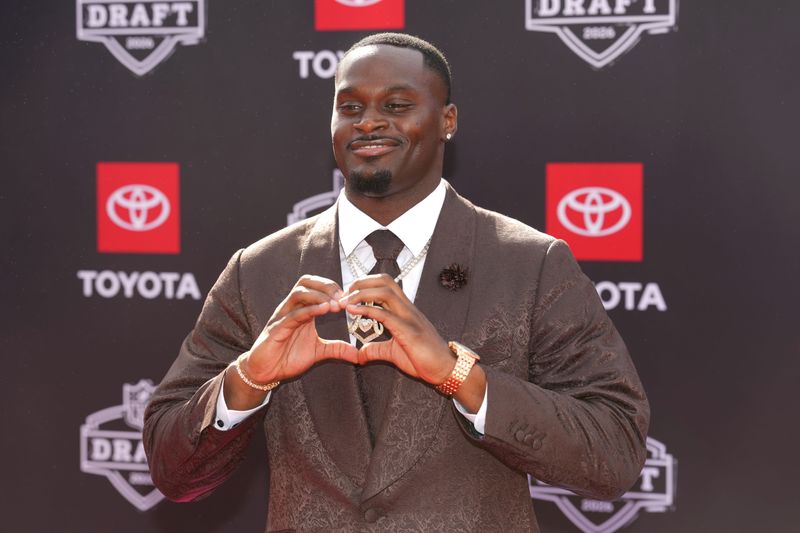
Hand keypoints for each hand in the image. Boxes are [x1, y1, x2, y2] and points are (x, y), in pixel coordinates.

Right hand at [226, 275, 358, 407]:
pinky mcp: (276, 329)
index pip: (315, 286)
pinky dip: (309, 310)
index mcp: (301, 310)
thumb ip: (336, 349)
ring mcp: (282, 317)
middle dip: (326, 285)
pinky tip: (324, 310)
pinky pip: (292, 314)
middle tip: (343, 297)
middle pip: (305, 282)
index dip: (332, 287)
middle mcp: (291, 308)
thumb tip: (358, 354)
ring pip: (298, 294)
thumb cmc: (287, 358)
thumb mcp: (318, 352)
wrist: (265, 372)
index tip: (349, 297)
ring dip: (319, 295)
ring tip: (335, 304)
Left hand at [340, 274, 455, 385]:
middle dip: (361, 282)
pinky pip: (386, 315)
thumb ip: (377, 350)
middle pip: (384, 280)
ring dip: (361, 293)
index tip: (347, 294)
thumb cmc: (424, 359)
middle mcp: (407, 309)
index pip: (385, 285)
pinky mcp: (409, 331)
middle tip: (343, 293)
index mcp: (404, 310)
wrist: (445, 370)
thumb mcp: (394, 353)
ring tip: (345, 301)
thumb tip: (360, 354)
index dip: (365, 284)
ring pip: (385, 291)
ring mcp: (409, 318)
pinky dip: (367, 310)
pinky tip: (352, 311)